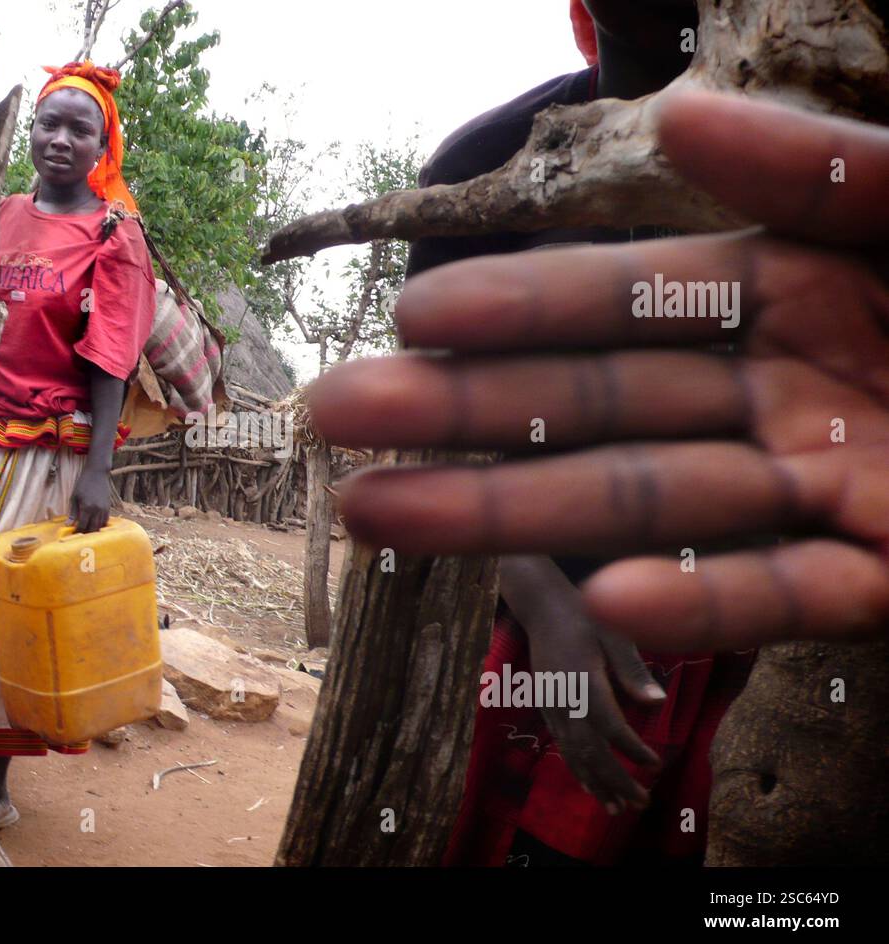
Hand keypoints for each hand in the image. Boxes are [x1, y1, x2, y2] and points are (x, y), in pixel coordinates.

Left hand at [68, 464, 110, 532]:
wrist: (97, 473)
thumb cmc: (83, 483)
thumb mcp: (74, 497)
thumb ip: (72, 512)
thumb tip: (68, 525)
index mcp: (87, 507)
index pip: (82, 525)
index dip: (77, 531)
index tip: (72, 534)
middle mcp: (97, 510)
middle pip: (92, 528)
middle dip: (85, 533)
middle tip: (79, 535)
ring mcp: (104, 509)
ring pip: (100, 526)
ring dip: (93, 531)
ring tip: (87, 532)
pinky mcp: (108, 507)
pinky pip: (106, 520)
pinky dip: (101, 525)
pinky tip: (95, 526)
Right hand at [310, 90, 888, 652]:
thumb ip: (817, 165)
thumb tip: (676, 114)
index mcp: (792, 288)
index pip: (628, 301)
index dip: (520, 306)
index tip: (413, 314)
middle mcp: (782, 392)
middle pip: (599, 409)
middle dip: (465, 417)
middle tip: (334, 419)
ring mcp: (825, 490)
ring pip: (652, 507)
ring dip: (519, 516)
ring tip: (380, 516)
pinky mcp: (885, 576)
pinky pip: (782, 597)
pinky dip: (701, 605)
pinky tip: (608, 601)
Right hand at [499, 556, 662, 813]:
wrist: (542, 608)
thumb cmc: (585, 617)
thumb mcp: (614, 635)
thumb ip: (633, 670)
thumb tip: (660, 704)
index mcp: (583, 680)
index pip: (609, 725)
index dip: (632, 749)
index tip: (655, 764)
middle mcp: (564, 699)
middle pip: (588, 750)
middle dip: (614, 780)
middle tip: (640, 804)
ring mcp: (552, 705)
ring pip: (572, 753)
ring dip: (595, 783)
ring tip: (616, 809)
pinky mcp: (548, 707)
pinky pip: (563, 746)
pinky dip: (577, 769)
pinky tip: (591, 786)